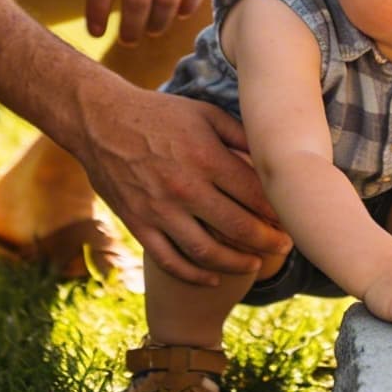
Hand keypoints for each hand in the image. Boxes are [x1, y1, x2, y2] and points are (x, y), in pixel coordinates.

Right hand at [70, 76, 288, 284]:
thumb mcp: (204, 113)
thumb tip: (271, 157)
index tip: (291, 219)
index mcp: (206, 158)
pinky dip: (195, 275)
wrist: (100, 121)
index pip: (255, 195)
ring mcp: (160, 210)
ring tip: (255, 265)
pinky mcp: (138, 224)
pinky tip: (213, 278)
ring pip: (207, 252)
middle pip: (238, 227)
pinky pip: (170, 260)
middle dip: (267, 241)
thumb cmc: (158, 114)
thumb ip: (239, 135)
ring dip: (236, 263)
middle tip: (285, 247)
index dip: (278, 212)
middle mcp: (185, 188)